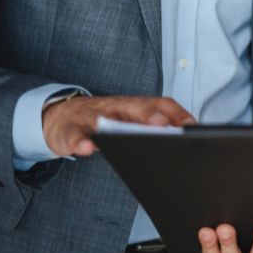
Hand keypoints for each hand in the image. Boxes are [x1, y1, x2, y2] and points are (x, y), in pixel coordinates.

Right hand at [42, 95, 194, 156]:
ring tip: (125, 136)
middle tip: (162, 125)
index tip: (190, 127)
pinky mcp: (70, 130)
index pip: (159, 103)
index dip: (175, 113)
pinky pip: (75, 134)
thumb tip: (183, 140)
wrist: (61, 116)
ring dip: (114, 124)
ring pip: (103, 117)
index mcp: (134, 106)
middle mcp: (115, 107)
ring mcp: (91, 116)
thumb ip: (152, 129)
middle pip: (134, 107)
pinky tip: (87, 148)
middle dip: (149, 115)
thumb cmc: (103, 121)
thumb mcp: (129, 120)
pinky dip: (81, 141)